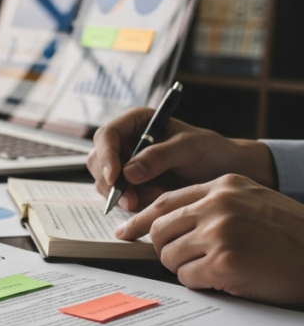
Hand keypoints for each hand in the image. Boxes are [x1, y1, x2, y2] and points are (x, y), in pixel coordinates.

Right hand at [87, 107, 276, 210]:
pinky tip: (152, 201)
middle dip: (111, 181)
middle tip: (130, 200)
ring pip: (104, 181)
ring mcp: (126, 164)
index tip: (115, 176)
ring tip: (153, 197)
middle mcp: (126, 142)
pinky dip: (130, 202)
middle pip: (99, 160)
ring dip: (121, 194)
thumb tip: (129, 172)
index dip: (106, 156)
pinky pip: (117, 195)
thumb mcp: (189, 148)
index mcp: (136, 122)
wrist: (225, 173)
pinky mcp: (130, 184)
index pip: (107, 135)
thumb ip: (159, 157)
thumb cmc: (212, 151)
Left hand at [115, 174, 303, 306]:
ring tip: (217, 270)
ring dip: (186, 269)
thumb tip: (168, 223)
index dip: (141, 219)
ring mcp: (220, 232)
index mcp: (224, 187)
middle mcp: (219, 205)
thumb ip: (214, 206)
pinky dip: (202, 284)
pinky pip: (187, 278)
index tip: (125, 231)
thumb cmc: (292, 237)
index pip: (165, 201)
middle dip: (165, 250)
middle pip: (159, 230)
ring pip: (170, 256)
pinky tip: (226, 280)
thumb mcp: (254, 203)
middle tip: (185, 261)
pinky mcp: (224, 261)